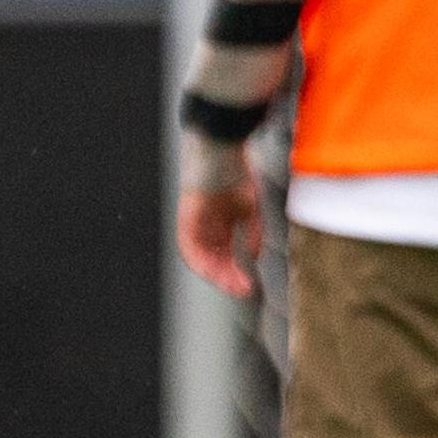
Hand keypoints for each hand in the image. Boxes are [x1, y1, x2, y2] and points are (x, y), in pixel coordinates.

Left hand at [178, 171, 264, 300]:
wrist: (220, 148)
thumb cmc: (235, 170)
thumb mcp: (250, 207)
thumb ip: (251, 233)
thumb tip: (252, 256)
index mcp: (220, 223)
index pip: (224, 254)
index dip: (235, 271)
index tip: (249, 285)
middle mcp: (205, 226)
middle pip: (213, 259)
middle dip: (229, 277)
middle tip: (245, 290)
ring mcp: (194, 222)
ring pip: (201, 257)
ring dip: (217, 274)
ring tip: (234, 285)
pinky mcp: (185, 217)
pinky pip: (189, 245)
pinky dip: (202, 259)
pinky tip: (216, 269)